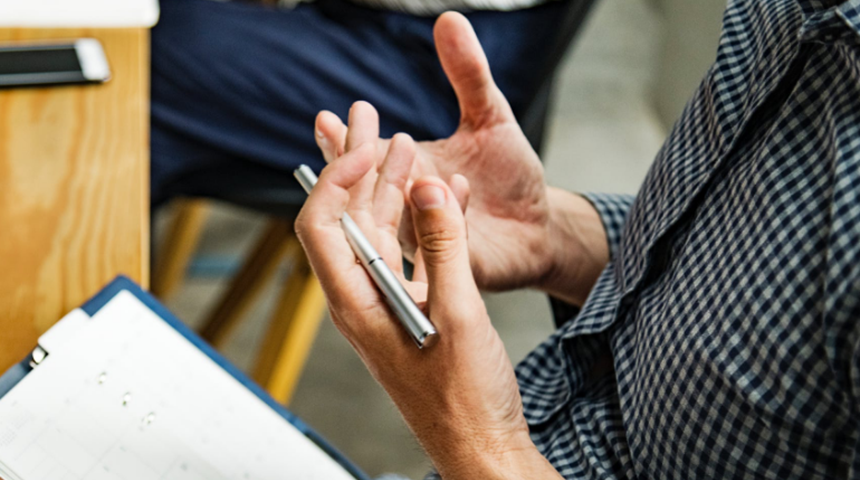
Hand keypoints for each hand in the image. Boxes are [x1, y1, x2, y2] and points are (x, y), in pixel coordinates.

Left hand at [295, 105, 560, 479]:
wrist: (482, 443)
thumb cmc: (464, 398)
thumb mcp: (459, 315)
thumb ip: (443, 247)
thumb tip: (428, 187)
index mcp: (356, 302)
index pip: (321, 225)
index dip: (335, 179)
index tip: (368, 149)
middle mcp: (363, 298)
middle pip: (348, 219)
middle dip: (361, 166)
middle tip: (371, 120)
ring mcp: (387, 302)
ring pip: (381, 232)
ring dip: (393, 188)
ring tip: (409, 144)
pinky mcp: (412, 307)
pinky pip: (410, 252)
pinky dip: (422, 221)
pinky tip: (442, 196)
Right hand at [314, 12, 551, 292]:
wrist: (541, 227)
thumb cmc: (509, 177)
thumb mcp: (491, 117)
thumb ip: (468, 74)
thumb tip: (448, 19)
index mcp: (408, 173)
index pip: (366, 157)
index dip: (342, 142)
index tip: (325, 119)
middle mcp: (409, 208)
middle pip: (371, 191)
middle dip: (360, 165)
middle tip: (355, 138)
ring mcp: (427, 239)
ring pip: (402, 218)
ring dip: (405, 193)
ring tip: (415, 168)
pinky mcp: (453, 263)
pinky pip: (441, 242)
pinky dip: (445, 214)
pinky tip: (453, 187)